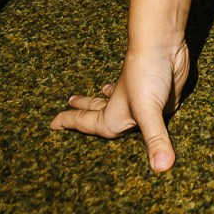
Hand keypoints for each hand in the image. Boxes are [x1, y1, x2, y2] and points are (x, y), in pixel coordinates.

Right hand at [50, 41, 191, 171]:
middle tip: (69, 103)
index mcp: (113, 115)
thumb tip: (162, 168)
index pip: (84, 122)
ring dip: (106, 100)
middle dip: (82, 109)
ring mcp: (141, 101)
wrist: (163, 45)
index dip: (67, 123)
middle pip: (97, 109)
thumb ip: (155, 140)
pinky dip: (139, 103)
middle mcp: (124, 109)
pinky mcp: (159, 96)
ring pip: (118, 102)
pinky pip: (145, 104)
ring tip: (99, 94)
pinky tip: (144, 99)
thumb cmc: (146, 74)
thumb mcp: (148, 111)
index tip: (51, 124)